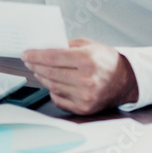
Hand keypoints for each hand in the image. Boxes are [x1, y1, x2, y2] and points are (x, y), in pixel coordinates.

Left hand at [21, 38, 138, 114]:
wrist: (126, 80)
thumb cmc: (105, 60)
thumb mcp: (87, 45)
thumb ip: (65, 45)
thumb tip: (43, 47)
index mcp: (86, 60)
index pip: (52, 57)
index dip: (35, 55)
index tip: (25, 54)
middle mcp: (86, 80)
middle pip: (49, 72)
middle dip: (34, 65)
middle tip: (28, 61)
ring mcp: (85, 96)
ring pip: (52, 86)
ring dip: (41, 77)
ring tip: (37, 70)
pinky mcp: (84, 108)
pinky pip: (59, 99)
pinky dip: (52, 90)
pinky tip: (51, 83)